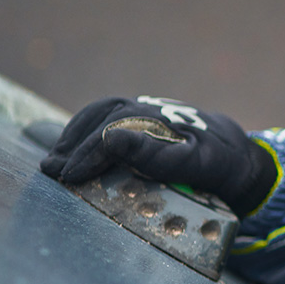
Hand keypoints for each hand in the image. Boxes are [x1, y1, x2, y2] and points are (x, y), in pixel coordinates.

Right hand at [40, 96, 277, 214]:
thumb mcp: (193, 164)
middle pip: (101, 122)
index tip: (68, 176)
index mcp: (160, 122)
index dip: (89, 156)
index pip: (113, 135)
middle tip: (51, 173)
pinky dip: (82, 127)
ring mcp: (143, 108)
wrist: (233, 152)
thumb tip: (112, 138)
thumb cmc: (214, 163)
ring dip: (73, 135)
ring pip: (99, 114)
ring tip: (54, 161)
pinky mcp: (139, 113)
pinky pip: (104, 113)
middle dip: (74, 149)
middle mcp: (148, 109)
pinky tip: (69, 147)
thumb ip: (155, 154)